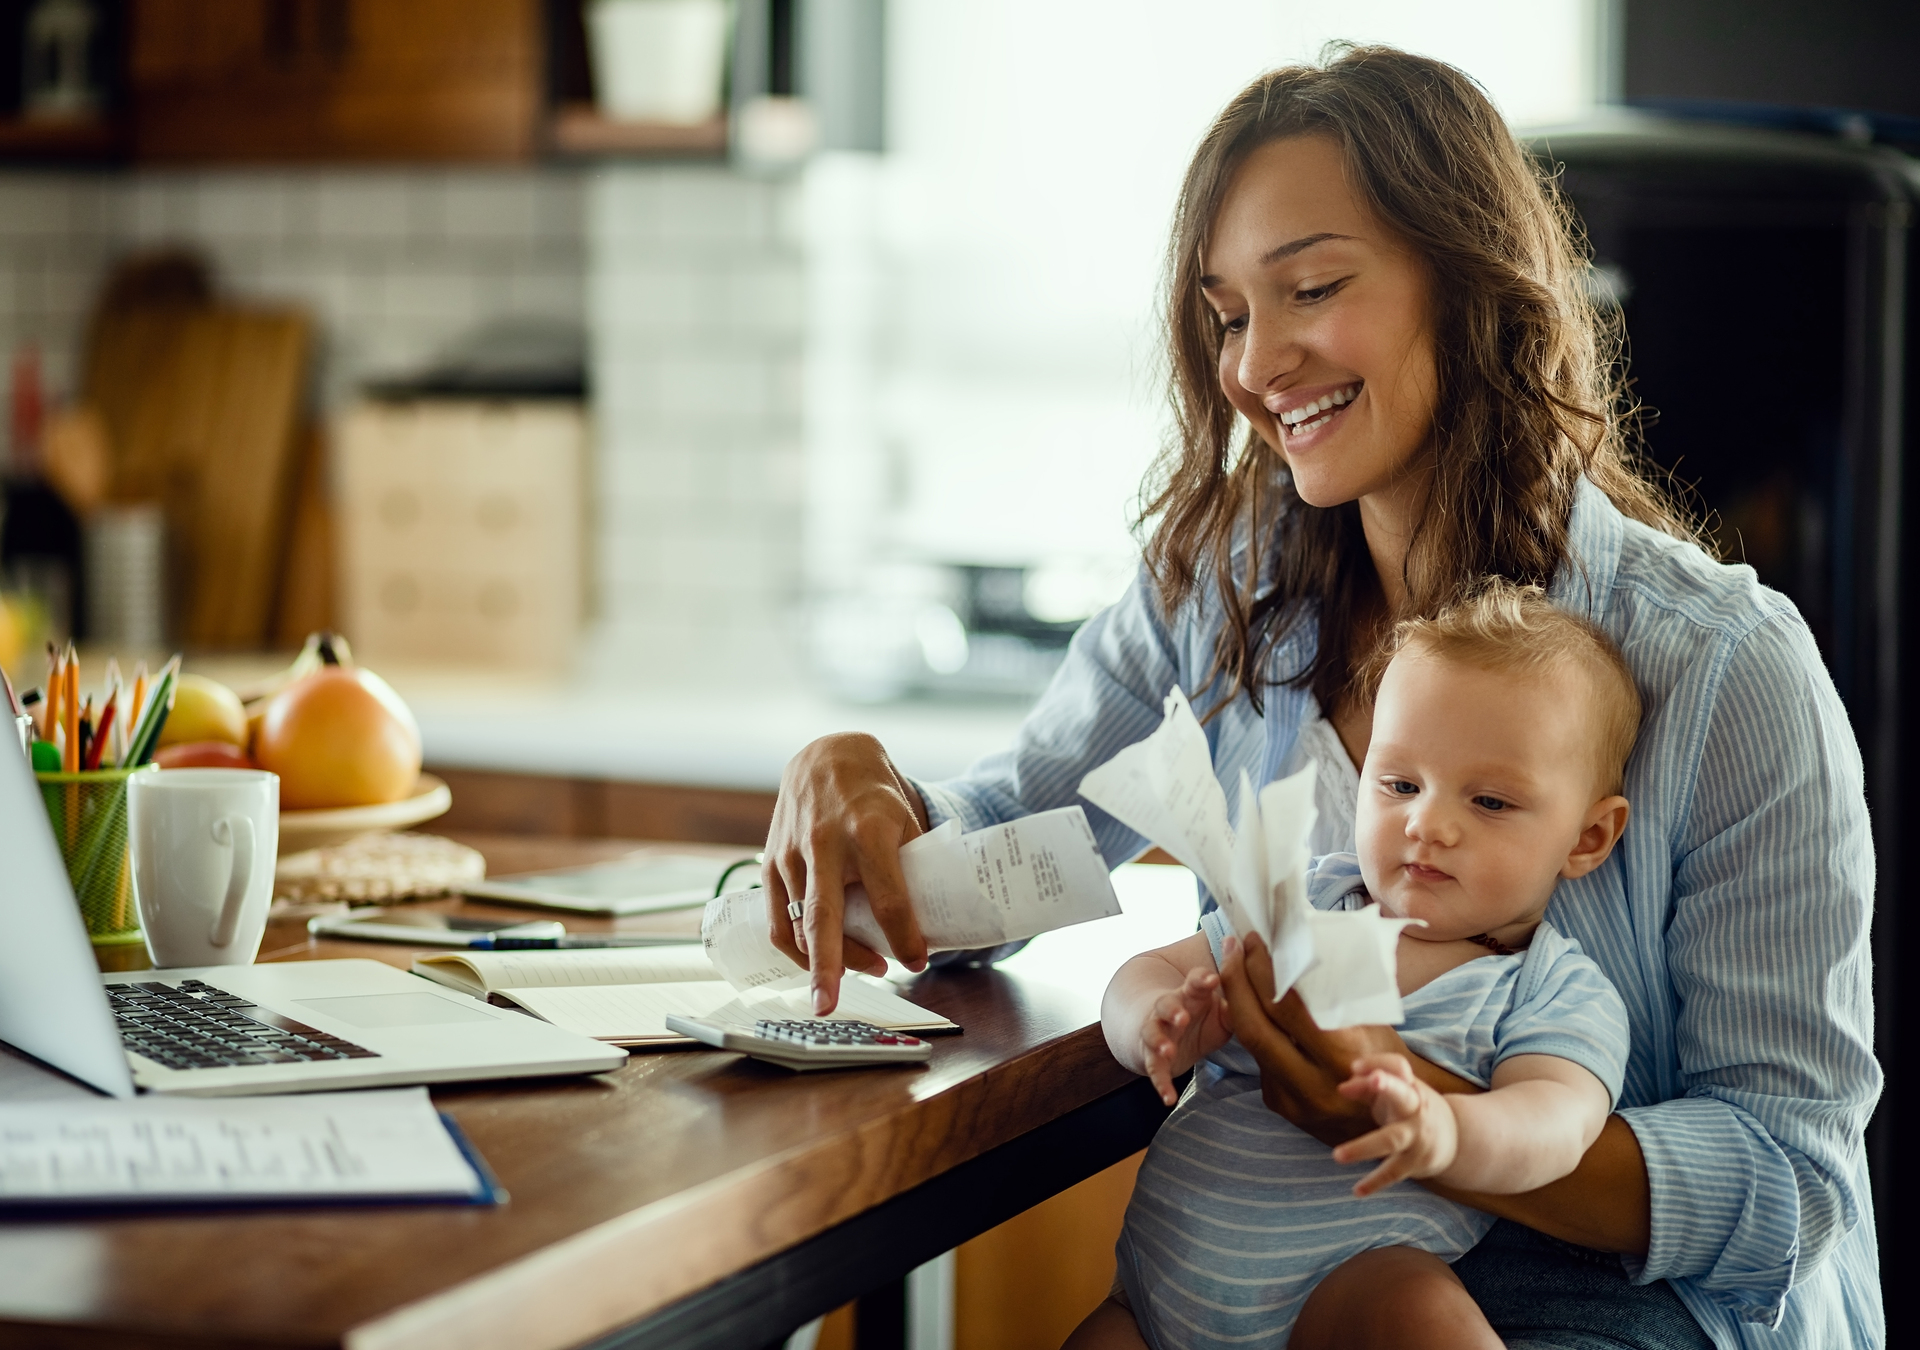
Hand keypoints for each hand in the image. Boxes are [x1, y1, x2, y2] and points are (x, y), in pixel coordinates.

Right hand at [764, 733, 931, 1013]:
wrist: (827, 757)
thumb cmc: (874, 795)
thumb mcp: (906, 820)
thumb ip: (915, 868)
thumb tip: (933, 925)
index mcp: (867, 830)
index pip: (888, 896)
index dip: (905, 935)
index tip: (919, 959)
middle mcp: (823, 842)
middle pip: (825, 915)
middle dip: (828, 965)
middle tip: (830, 1005)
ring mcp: (791, 853)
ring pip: (801, 924)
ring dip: (826, 960)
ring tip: (858, 973)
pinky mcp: (770, 862)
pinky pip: (778, 919)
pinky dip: (797, 948)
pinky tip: (818, 963)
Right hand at [1138, 965, 1230, 1104]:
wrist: (1167, 1033)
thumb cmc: (1201, 1018)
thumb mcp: (1222, 1013)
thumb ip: (1237, 1010)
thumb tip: (1263, 1008)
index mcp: (1191, 994)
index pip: (1194, 981)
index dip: (1202, 979)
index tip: (1212, 980)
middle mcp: (1169, 1010)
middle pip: (1166, 1004)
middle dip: (1173, 1011)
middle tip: (1182, 1018)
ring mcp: (1158, 1032)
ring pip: (1152, 1032)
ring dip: (1159, 1041)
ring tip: (1167, 1050)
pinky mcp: (1152, 1057)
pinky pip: (1154, 1069)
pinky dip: (1160, 1084)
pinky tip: (1169, 1098)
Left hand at [1217, 932, 1432, 1144]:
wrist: (1393, 1119)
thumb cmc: (1387, 1058)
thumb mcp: (1373, 1025)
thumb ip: (1336, 998)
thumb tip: (1297, 949)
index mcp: (1342, 1059)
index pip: (1287, 1008)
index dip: (1264, 971)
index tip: (1254, 941)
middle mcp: (1313, 1085)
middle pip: (1254, 1027)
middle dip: (1236, 982)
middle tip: (1232, 946)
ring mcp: (1292, 1101)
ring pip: (1250, 1044)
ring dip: (1237, 1002)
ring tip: (1236, 967)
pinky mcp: (1280, 1105)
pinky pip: (1259, 1060)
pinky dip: (1254, 1028)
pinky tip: (1251, 1003)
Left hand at [1332, 1054, 1457, 1195]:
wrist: (1457, 1139)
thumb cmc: (1412, 1107)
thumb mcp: (1397, 1091)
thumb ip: (1368, 1085)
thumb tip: (1344, 1085)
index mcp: (1410, 1086)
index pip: (1397, 1066)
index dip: (1377, 1063)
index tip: (1355, 1067)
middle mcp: (1416, 1109)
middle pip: (1402, 1095)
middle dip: (1387, 1086)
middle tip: (1373, 1080)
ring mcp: (1416, 1136)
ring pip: (1391, 1140)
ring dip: (1364, 1147)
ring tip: (1337, 1155)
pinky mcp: (1415, 1162)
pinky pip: (1393, 1173)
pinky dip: (1376, 1183)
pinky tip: (1357, 1191)